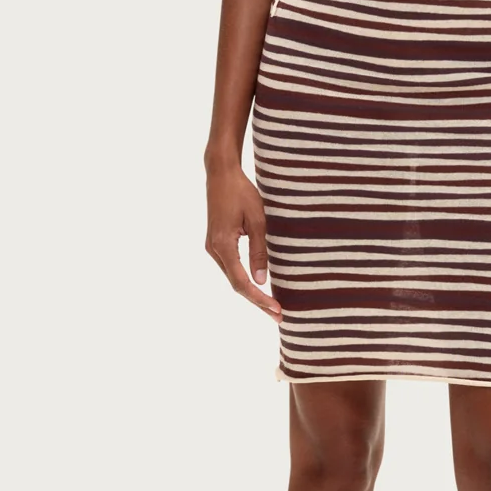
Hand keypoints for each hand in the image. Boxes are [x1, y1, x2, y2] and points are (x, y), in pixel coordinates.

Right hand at [204, 157, 281, 318]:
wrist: (221, 174)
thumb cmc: (242, 193)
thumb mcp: (257, 220)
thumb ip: (259, 250)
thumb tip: (260, 280)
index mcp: (223, 245)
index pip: (241, 282)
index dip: (259, 299)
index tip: (276, 310)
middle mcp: (213, 250)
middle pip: (236, 284)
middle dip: (257, 301)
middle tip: (278, 316)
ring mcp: (212, 247)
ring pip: (233, 277)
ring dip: (251, 292)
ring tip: (272, 305)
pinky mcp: (216, 243)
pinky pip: (231, 267)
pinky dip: (244, 280)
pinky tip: (258, 286)